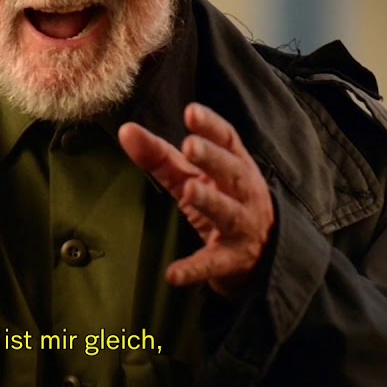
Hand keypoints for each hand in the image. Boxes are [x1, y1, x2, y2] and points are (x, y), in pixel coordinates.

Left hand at [119, 103, 273, 296]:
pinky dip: (193, 269)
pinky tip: (172, 274)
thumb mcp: (193, 175)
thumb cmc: (220, 200)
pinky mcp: (231, 260)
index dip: (210, 125)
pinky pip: (211, 263)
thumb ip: (159, 154)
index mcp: (236, 165)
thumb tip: (125, 130)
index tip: (191, 111)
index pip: (228, 139)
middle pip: (231, 171)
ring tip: (189, 190)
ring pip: (227, 212)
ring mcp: (241, 226)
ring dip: (209, 201)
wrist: (261, 253)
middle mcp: (244, 192)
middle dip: (212, 158)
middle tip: (190, 145)